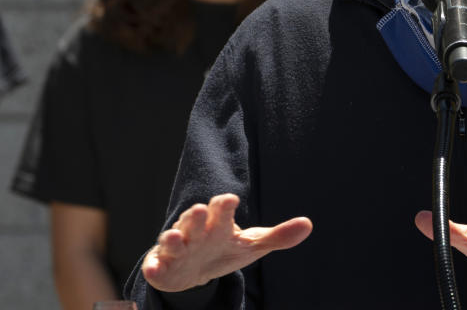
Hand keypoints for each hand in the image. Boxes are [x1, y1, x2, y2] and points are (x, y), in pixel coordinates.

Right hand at [142, 193, 312, 292]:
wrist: (193, 272)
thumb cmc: (224, 250)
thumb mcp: (252, 245)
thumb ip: (278, 235)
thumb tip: (308, 224)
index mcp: (218, 224)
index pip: (221, 210)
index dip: (224, 205)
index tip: (231, 199)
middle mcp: (195, 232)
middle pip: (194, 221)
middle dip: (196, 216)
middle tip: (200, 210)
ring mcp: (177, 249)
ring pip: (172, 240)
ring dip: (172, 238)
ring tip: (174, 236)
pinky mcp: (162, 267)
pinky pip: (155, 268)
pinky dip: (154, 269)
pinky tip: (154, 270)